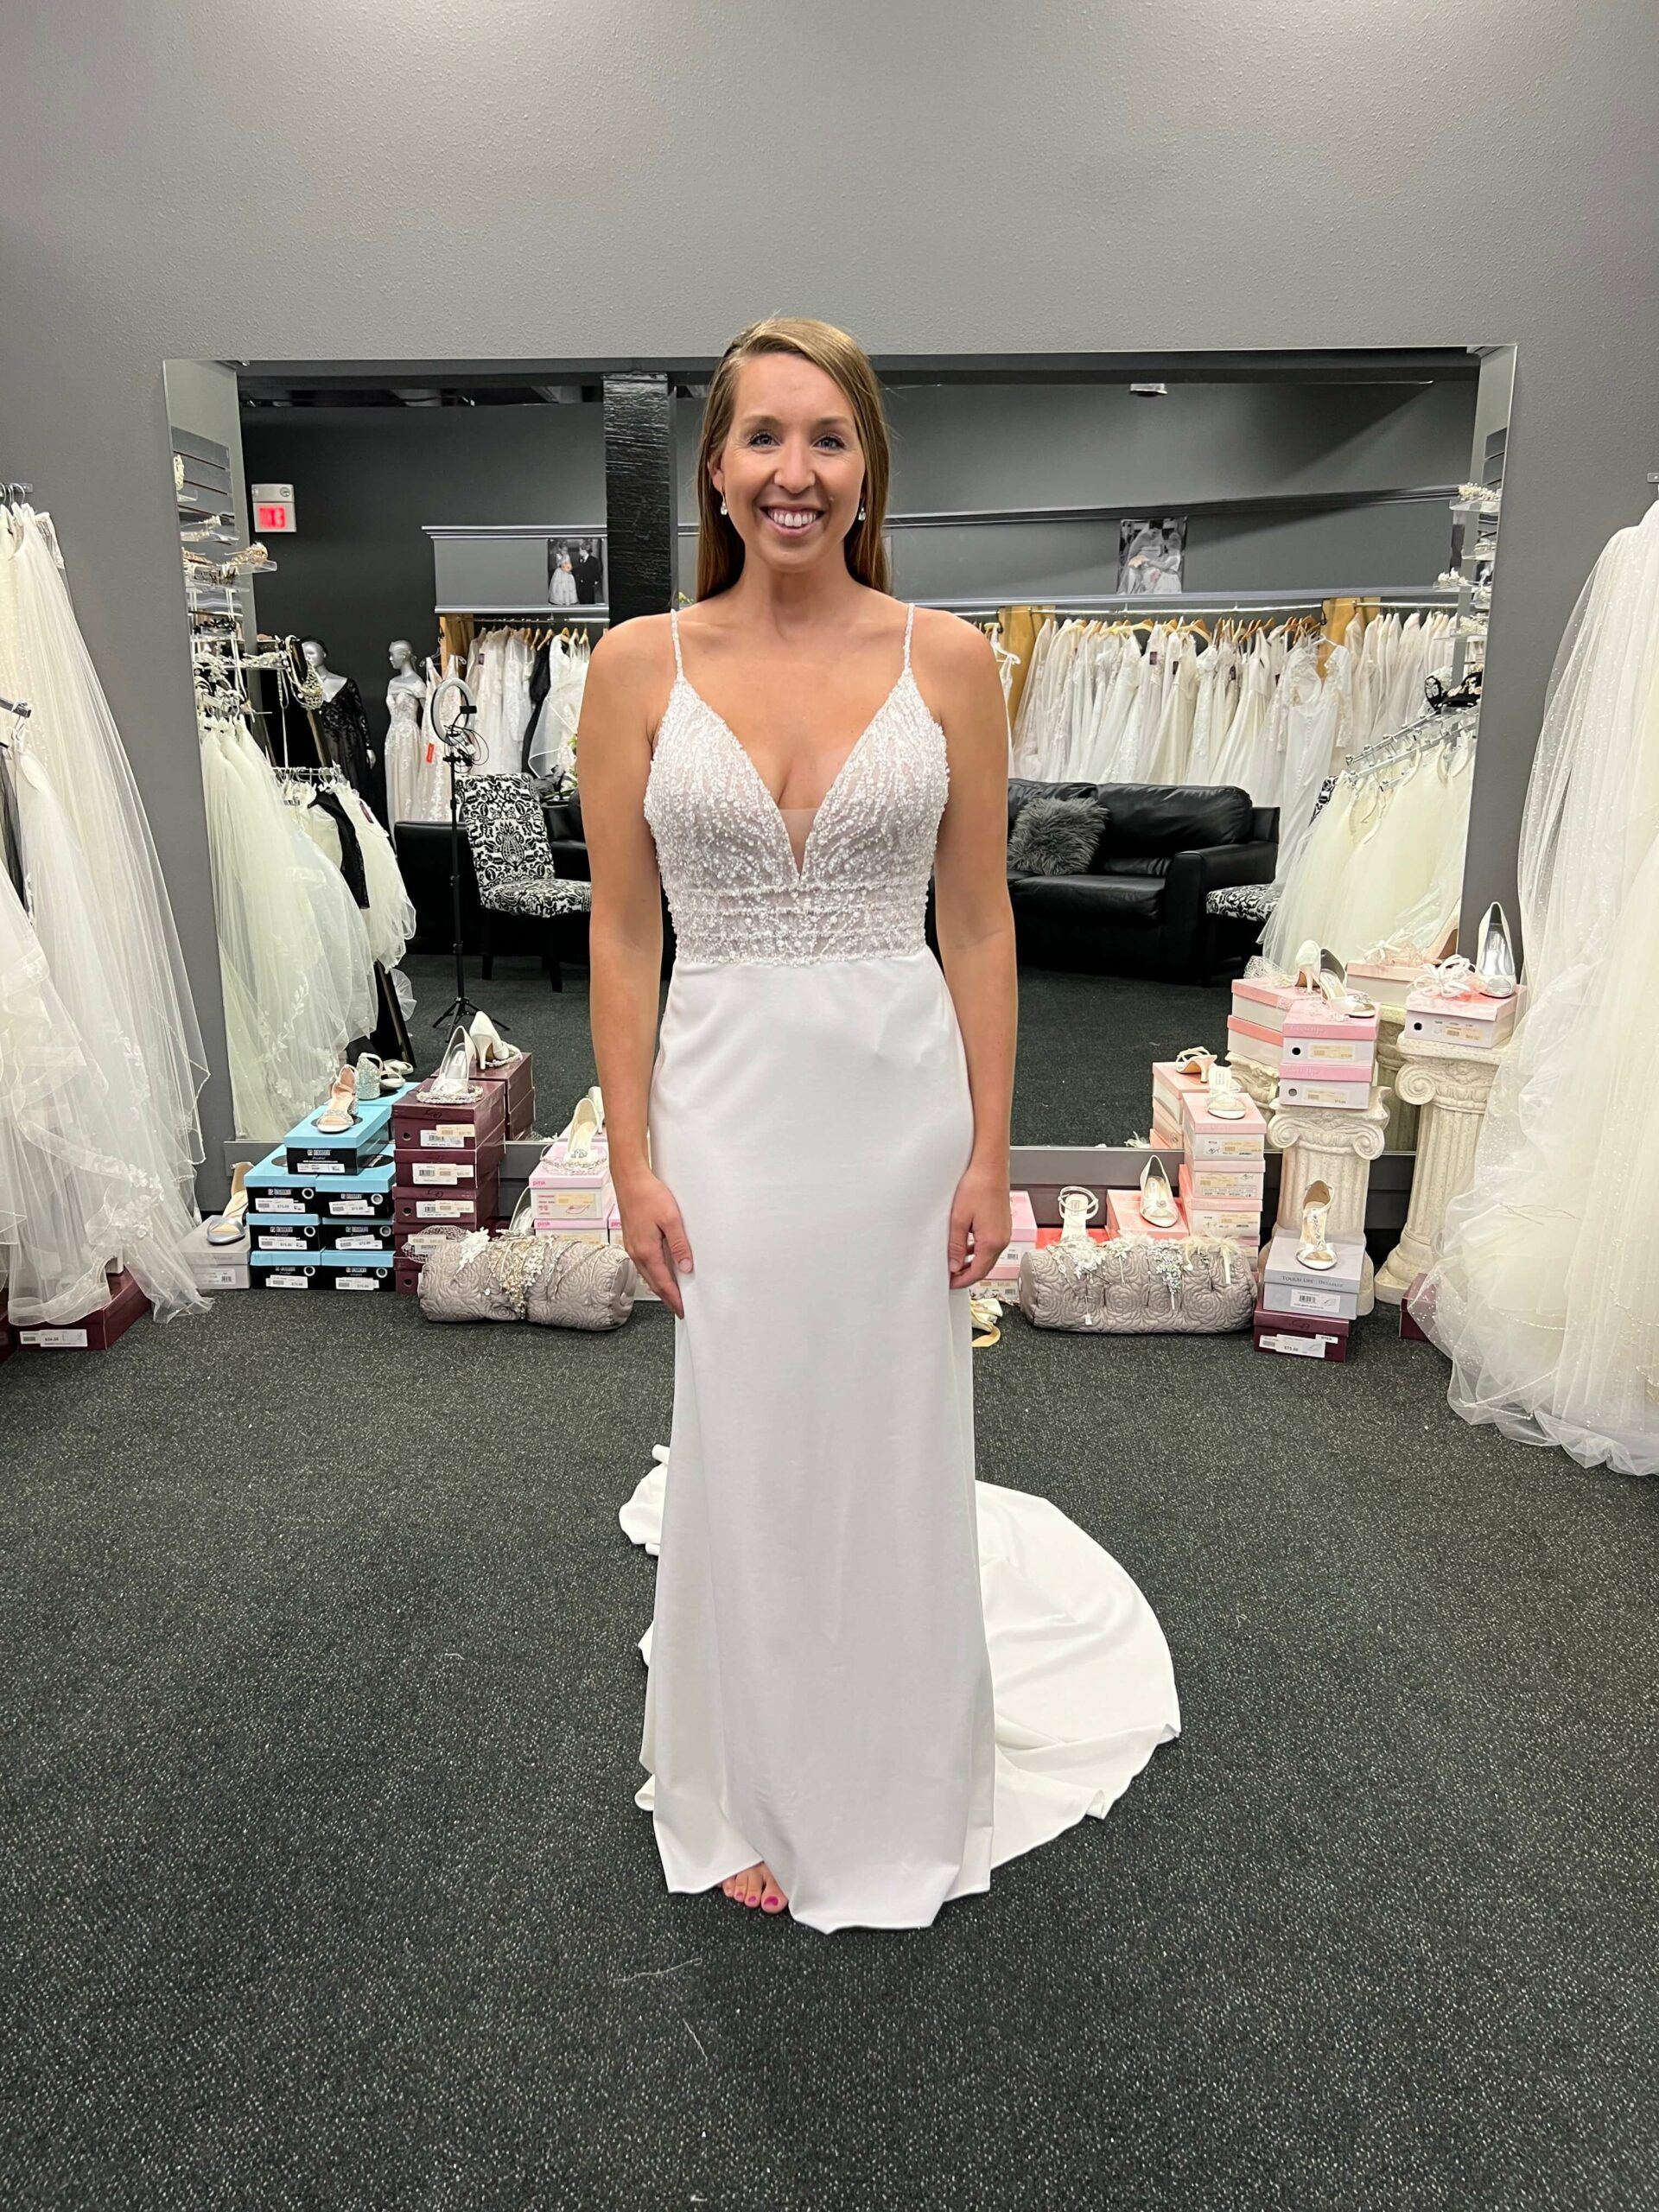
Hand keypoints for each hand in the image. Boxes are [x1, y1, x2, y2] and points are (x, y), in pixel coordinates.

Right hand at [615, 1169, 694, 1317]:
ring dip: (660, 1286)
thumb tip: (686, 1267)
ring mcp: (632, 1247)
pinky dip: (654, 1274)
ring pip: (648, 1275)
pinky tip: (661, 1272)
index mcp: (646, 1251)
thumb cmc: (649, 1195)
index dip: (674, 1299)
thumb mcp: (671, 1219)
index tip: (683, 1309)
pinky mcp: (632, 1240)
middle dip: (668, 1297)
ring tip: (673, 1294)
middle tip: (680, 1308)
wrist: (630, 1180)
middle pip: (654, 1283)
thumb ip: (679, 1245)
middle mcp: (637, 1253)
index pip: (663, 1283)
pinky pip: (643, 1264)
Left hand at [948, 1159, 1010, 1291]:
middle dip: (967, 1275)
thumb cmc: (977, 1186)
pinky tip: (968, 1248)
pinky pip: (991, 1246)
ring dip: (973, 1264)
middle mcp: (1002, 1239)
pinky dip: (979, 1252)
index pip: (977, 1272)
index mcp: (992, 1241)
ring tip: (956, 1264)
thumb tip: (954, 1265)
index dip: (962, 1281)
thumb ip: (956, 1246)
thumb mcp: (958, 1219)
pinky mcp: (1003, 1225)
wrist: (990, 1167)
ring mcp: (1004, 1232)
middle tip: (951, 1276)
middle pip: (985, 1267)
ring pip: (988, 1257)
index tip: (950, 1283)